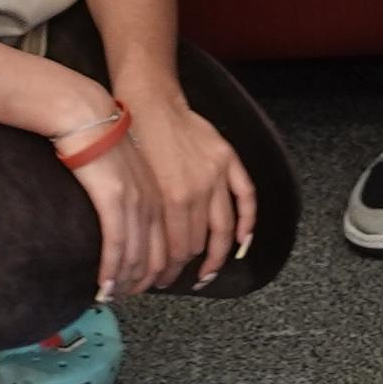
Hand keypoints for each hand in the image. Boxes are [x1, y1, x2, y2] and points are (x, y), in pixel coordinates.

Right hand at [64, 133, 173, 300]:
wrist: (90, 116)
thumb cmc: (106, 140)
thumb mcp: (134, 171)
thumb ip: (139, 197)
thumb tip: (131, 223)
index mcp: (164, 194)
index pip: (173, 244)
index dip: (164, 271)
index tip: (151, 285)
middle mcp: (156, 201)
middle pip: (160, 256)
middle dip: (147, 282)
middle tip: (130, 296)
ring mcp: (137, 202)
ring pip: (139, 256)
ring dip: (127, 282)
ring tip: (115, 296)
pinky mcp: (114, 200)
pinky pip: (117, 246)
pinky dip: (111, 270)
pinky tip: (105, 286)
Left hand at [122, 95, 258, 286]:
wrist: (150, 103)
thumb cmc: (134, 142)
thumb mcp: (135, 185)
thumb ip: (150, 218)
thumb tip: (150, 251)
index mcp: (170, 198)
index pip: (178, 249)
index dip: (171, 270)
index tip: (162, 280)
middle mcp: (196, 190)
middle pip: (198, 242)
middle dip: (187, 267)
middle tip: (178, 278)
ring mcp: (216, 175)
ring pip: (222, 227)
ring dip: (217, 255)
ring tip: (209, 271)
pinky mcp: (227, 160)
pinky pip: (246, 195)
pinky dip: (248, 220)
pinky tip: (243, 240)